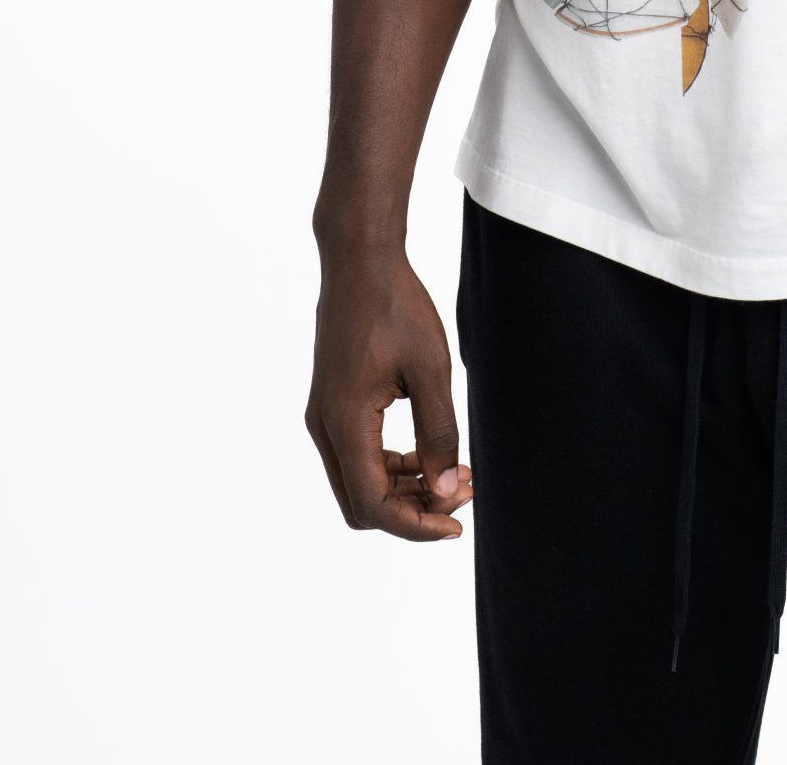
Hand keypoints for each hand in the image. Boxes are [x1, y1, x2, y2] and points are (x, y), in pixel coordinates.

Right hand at [306, 247, 472, 539]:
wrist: (360, 260)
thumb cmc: (396, 307)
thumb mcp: (430, 369)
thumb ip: (438, 433)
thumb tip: (445, 491)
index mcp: (345, 422)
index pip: (374, 504)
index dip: (416, 525)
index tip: (458, 524)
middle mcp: (324, 427)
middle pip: (361, 504)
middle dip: (412, 510)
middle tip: (462, 494)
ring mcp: (324, 416)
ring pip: (358, 482)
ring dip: (403, 489)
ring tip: (454, 474)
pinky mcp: (332, 404)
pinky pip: (357, 456)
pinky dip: (391, 466)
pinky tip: (428, 452)